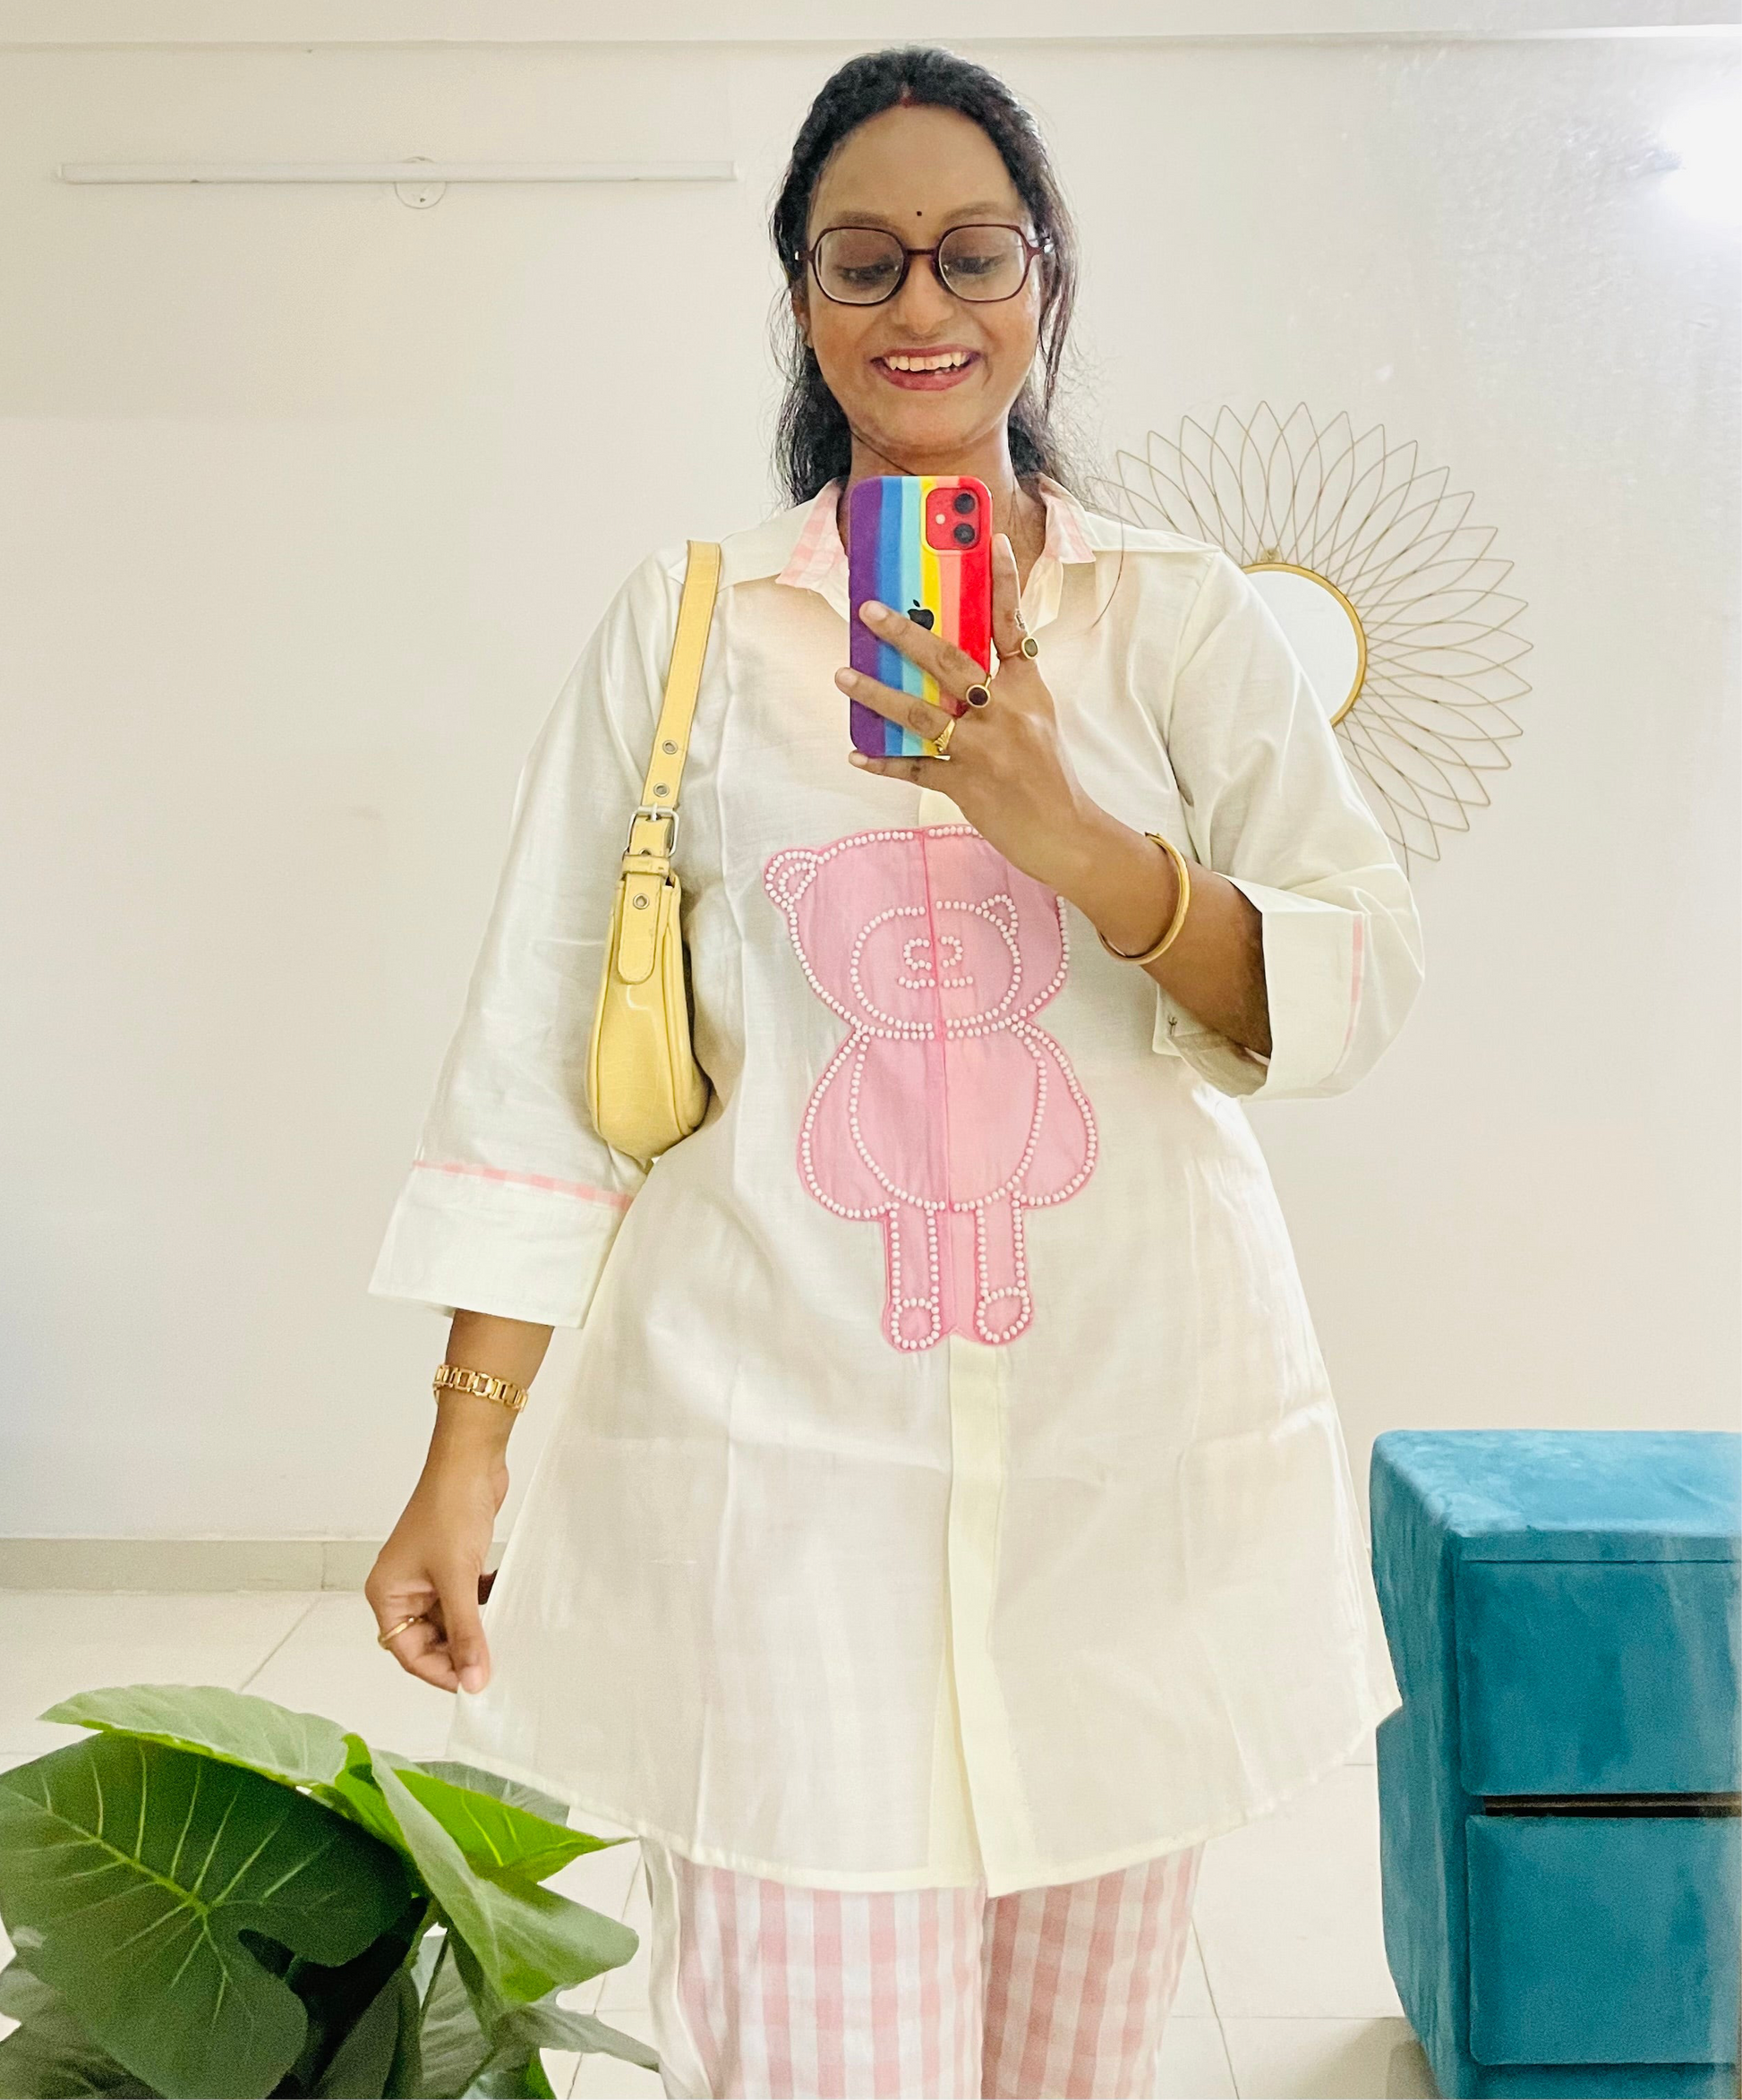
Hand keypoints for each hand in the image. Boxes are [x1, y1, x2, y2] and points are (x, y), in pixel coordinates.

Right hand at [365, 1418, 508, 1694]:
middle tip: (493, 1663)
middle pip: (429, 1639)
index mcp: (387, 1593)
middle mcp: (403, 1587)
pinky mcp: (452, 1562)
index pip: (409, 1651)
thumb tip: (473, 1680)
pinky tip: (502, 1600)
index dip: (441, 1671)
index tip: (474, 1685)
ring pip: (450, 1620)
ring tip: (502, 1634)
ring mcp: (428, 1575)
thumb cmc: (449, 1508)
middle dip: (459, 1650)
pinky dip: (483, 1603)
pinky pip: (465, 1598)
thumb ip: (466, 1633)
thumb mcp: (457, 1579)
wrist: (471, 1460)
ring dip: (475, 1627)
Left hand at [835, 532, 1100, 894]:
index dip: (1003, 582)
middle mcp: (1007, 713)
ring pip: (923, 714)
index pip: (1012, 625)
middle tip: (869, 610)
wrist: (1066, 832)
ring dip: (878, 694)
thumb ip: (1005, 685)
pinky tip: (856, 752)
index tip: (990, 539)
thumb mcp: (1037, 718)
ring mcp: (986, 750)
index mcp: (1028, 689)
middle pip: (952, 663)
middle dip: (906, 635)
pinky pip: (916, 769)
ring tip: (843, 675)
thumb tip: (953, 657)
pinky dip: (884, 761)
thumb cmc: (1048, 773)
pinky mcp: (967, 786)